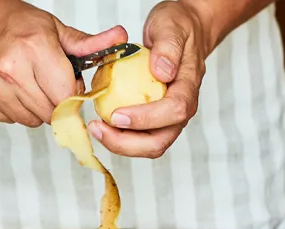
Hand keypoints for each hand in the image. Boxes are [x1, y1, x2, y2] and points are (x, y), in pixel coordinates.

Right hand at [0, 0, 126, 126]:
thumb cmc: (16, 24)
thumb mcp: (55, 29)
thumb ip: (88, 44)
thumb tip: (121, 39)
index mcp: (34, 49)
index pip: (67, 97)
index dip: (73, 95)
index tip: (69, 86)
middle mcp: (9, 69)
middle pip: (50, 112)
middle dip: (55, 103)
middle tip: (47, 83)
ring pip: (30, 120)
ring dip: (34, 108)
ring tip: (27, 84)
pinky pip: (9, 120)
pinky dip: (14, 109)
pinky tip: (10, 88)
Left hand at [87, 1, 208, 157]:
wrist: (182, 34)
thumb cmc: (178, 29)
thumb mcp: (171, 26)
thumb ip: (168, 47)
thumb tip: (162, 72)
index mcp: (188, 88)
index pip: (174, 111)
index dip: (146, 118)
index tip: (117, 114)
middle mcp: (181, 111)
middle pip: (159, 142)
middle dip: (126, 143)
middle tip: (98, 129)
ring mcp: (168, 119)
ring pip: (147, 146)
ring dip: (119, 144)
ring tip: (95, 128)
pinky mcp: (155, 121)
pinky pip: (137, 137)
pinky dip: (118, 136)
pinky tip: (100, 124)